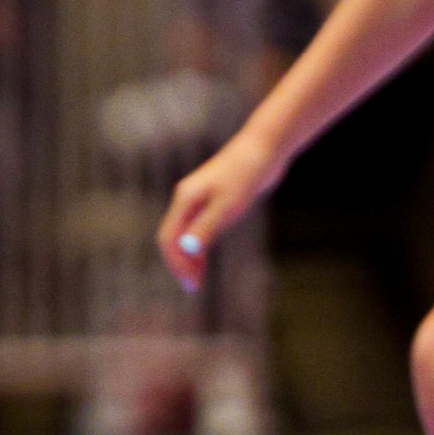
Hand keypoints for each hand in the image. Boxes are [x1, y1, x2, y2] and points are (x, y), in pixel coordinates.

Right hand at [158, 126, 279, 292]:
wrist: (263, 148)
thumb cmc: (247, 174)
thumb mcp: (229, 205)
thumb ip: (207, 226)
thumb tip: (187, 249)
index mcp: (185, 199)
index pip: (169, 238)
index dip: (177, 263)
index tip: (191, 284)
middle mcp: (186, 199)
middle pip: (172, 236)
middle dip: (180, 263)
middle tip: (194, 286)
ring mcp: (198, 198)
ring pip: (183, 232)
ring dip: (188, 256)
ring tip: (199, 277)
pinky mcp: (212, 198)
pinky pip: (196, 226)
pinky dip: (197, 244)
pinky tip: (206, 255)